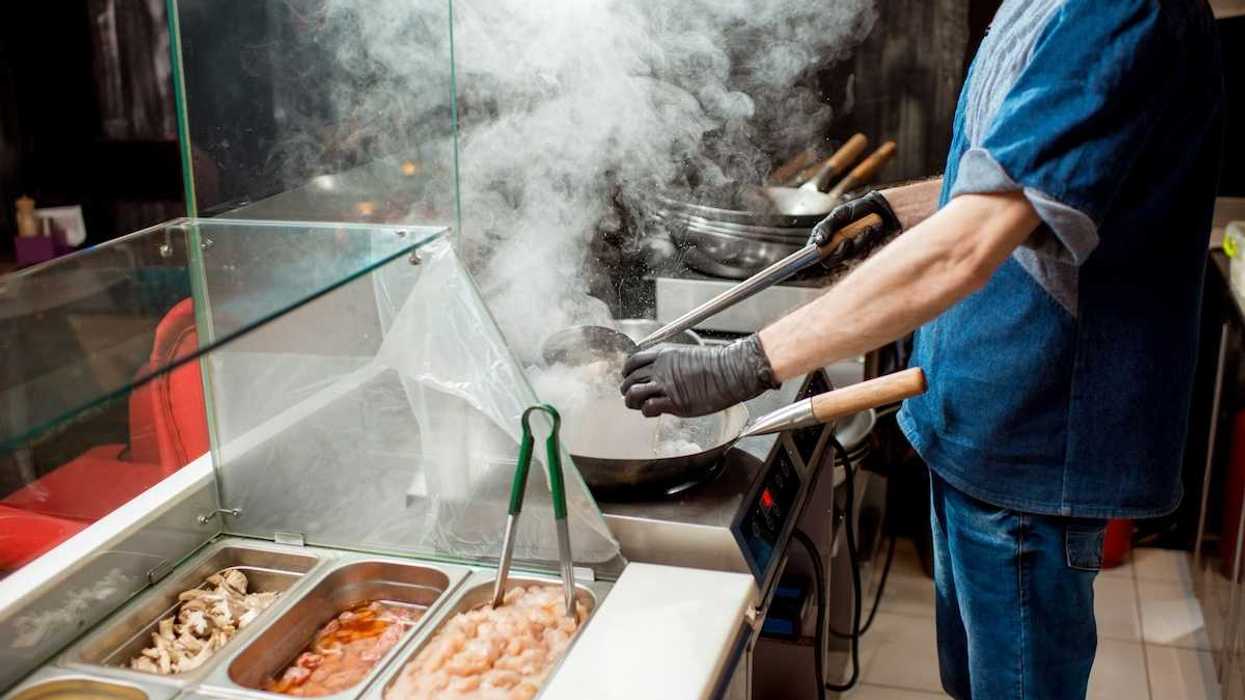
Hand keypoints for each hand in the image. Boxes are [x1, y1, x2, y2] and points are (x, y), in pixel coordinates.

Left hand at [620, 334, 780, 417]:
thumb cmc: (717, 365)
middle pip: (630, 379)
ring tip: (640, 406)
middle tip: (633, 398)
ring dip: (632, 402)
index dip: (627, 372)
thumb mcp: (688, 355)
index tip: (629, 379)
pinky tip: (655, 412)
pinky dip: (647, 412)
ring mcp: (666, 384)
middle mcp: (661, 367)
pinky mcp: (674, 402)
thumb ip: (671, 364)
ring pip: (632, 393)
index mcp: (663, 353)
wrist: (733, 371)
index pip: (632, 361)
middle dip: (627, 390)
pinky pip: (648, 408)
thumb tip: (665, 375)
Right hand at [808, 190, 902, 268]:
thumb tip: (818, 243)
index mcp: (823, 237)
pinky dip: (867, 243)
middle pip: (829, 261)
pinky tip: (871, 231)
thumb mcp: (839, 214)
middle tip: (847, 241)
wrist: (879, 209)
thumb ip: (826, 227)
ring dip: (858, 243)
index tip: (821, 251)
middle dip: (840, 252)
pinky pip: (861, 255)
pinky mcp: (860, 253)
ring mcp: (847, 251)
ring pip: (847, 257)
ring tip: (867, 229)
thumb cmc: (856, 209)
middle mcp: (833, 246)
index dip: (813, 256)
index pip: (813, 252)